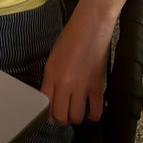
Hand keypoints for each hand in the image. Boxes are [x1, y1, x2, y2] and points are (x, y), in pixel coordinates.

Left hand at [40, 6, 111, 125]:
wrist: (91, 25)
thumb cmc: (71, 36)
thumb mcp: (54, 55)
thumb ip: (52, 77)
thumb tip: (52, 95)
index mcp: (51, 73)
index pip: (45, 104)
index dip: (46, 112)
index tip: (49, 112)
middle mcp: (65, 83)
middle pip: (60, 116)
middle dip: (61, 117)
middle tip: (64, 110)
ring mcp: (82, 86)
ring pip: (76, 117)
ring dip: (76, 116)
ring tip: (76, 108)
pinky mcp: (97, 86)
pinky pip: (96, 112)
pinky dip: (93, 115)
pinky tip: (90, 108)